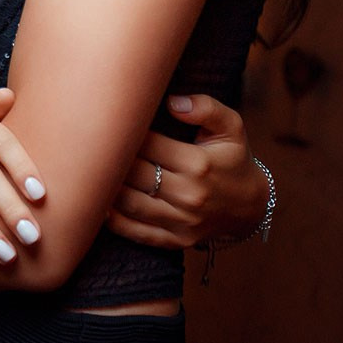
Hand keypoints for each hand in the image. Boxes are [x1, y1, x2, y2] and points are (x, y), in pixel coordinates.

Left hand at [107, 94, 268, 248]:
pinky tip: (100, 203)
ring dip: (106, 188)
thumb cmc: (232, 159)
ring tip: (91, 170)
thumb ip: (206, 108)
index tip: (111, 122)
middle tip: (93, 143)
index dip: (126, 133)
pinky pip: (136, 232)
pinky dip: (113, 220)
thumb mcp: (231, 127)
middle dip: (111, 158)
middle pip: (134, 174)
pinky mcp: (175, 241)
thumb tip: (172, 102)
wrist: (251, 206)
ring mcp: (182, 222)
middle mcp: (190, 195)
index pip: (147, 144)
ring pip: (129, 204)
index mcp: (199, 163)